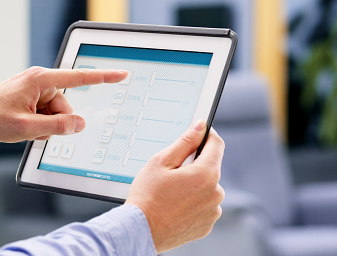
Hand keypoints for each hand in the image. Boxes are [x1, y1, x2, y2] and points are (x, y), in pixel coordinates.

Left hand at [0, 66, 127, 142]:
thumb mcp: (27, 127)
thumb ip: (57, 126)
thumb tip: (80, 124)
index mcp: (40, 79)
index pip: (79, 78)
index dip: (103, 77)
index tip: (121, 74)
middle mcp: (39, 81)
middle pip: (65, 106)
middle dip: (55, 122)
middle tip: (34, 128)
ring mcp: (34, 90)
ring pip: (56, 113)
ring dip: (45, 125)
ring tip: (24, 128)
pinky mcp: (29, 98)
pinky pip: (46, 114)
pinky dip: (39, 125)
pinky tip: (23, 127)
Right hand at [125, 121, 224, 253]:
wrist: (141, 230)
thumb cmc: (147, 196)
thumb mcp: (161, 161)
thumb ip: (184, 142)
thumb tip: (199, 127)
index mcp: (206, 174)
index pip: (216, 145)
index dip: (207, 135)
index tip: (200, 132)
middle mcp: (215, 193)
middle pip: (210, 168)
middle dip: (194, 165)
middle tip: (171, 172)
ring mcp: (212, 211)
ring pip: (207, 188)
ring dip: (194, 185)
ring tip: (171, 192)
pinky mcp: (207, 224)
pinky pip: (203, 206)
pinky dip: (193, 202)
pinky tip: (174, 205)